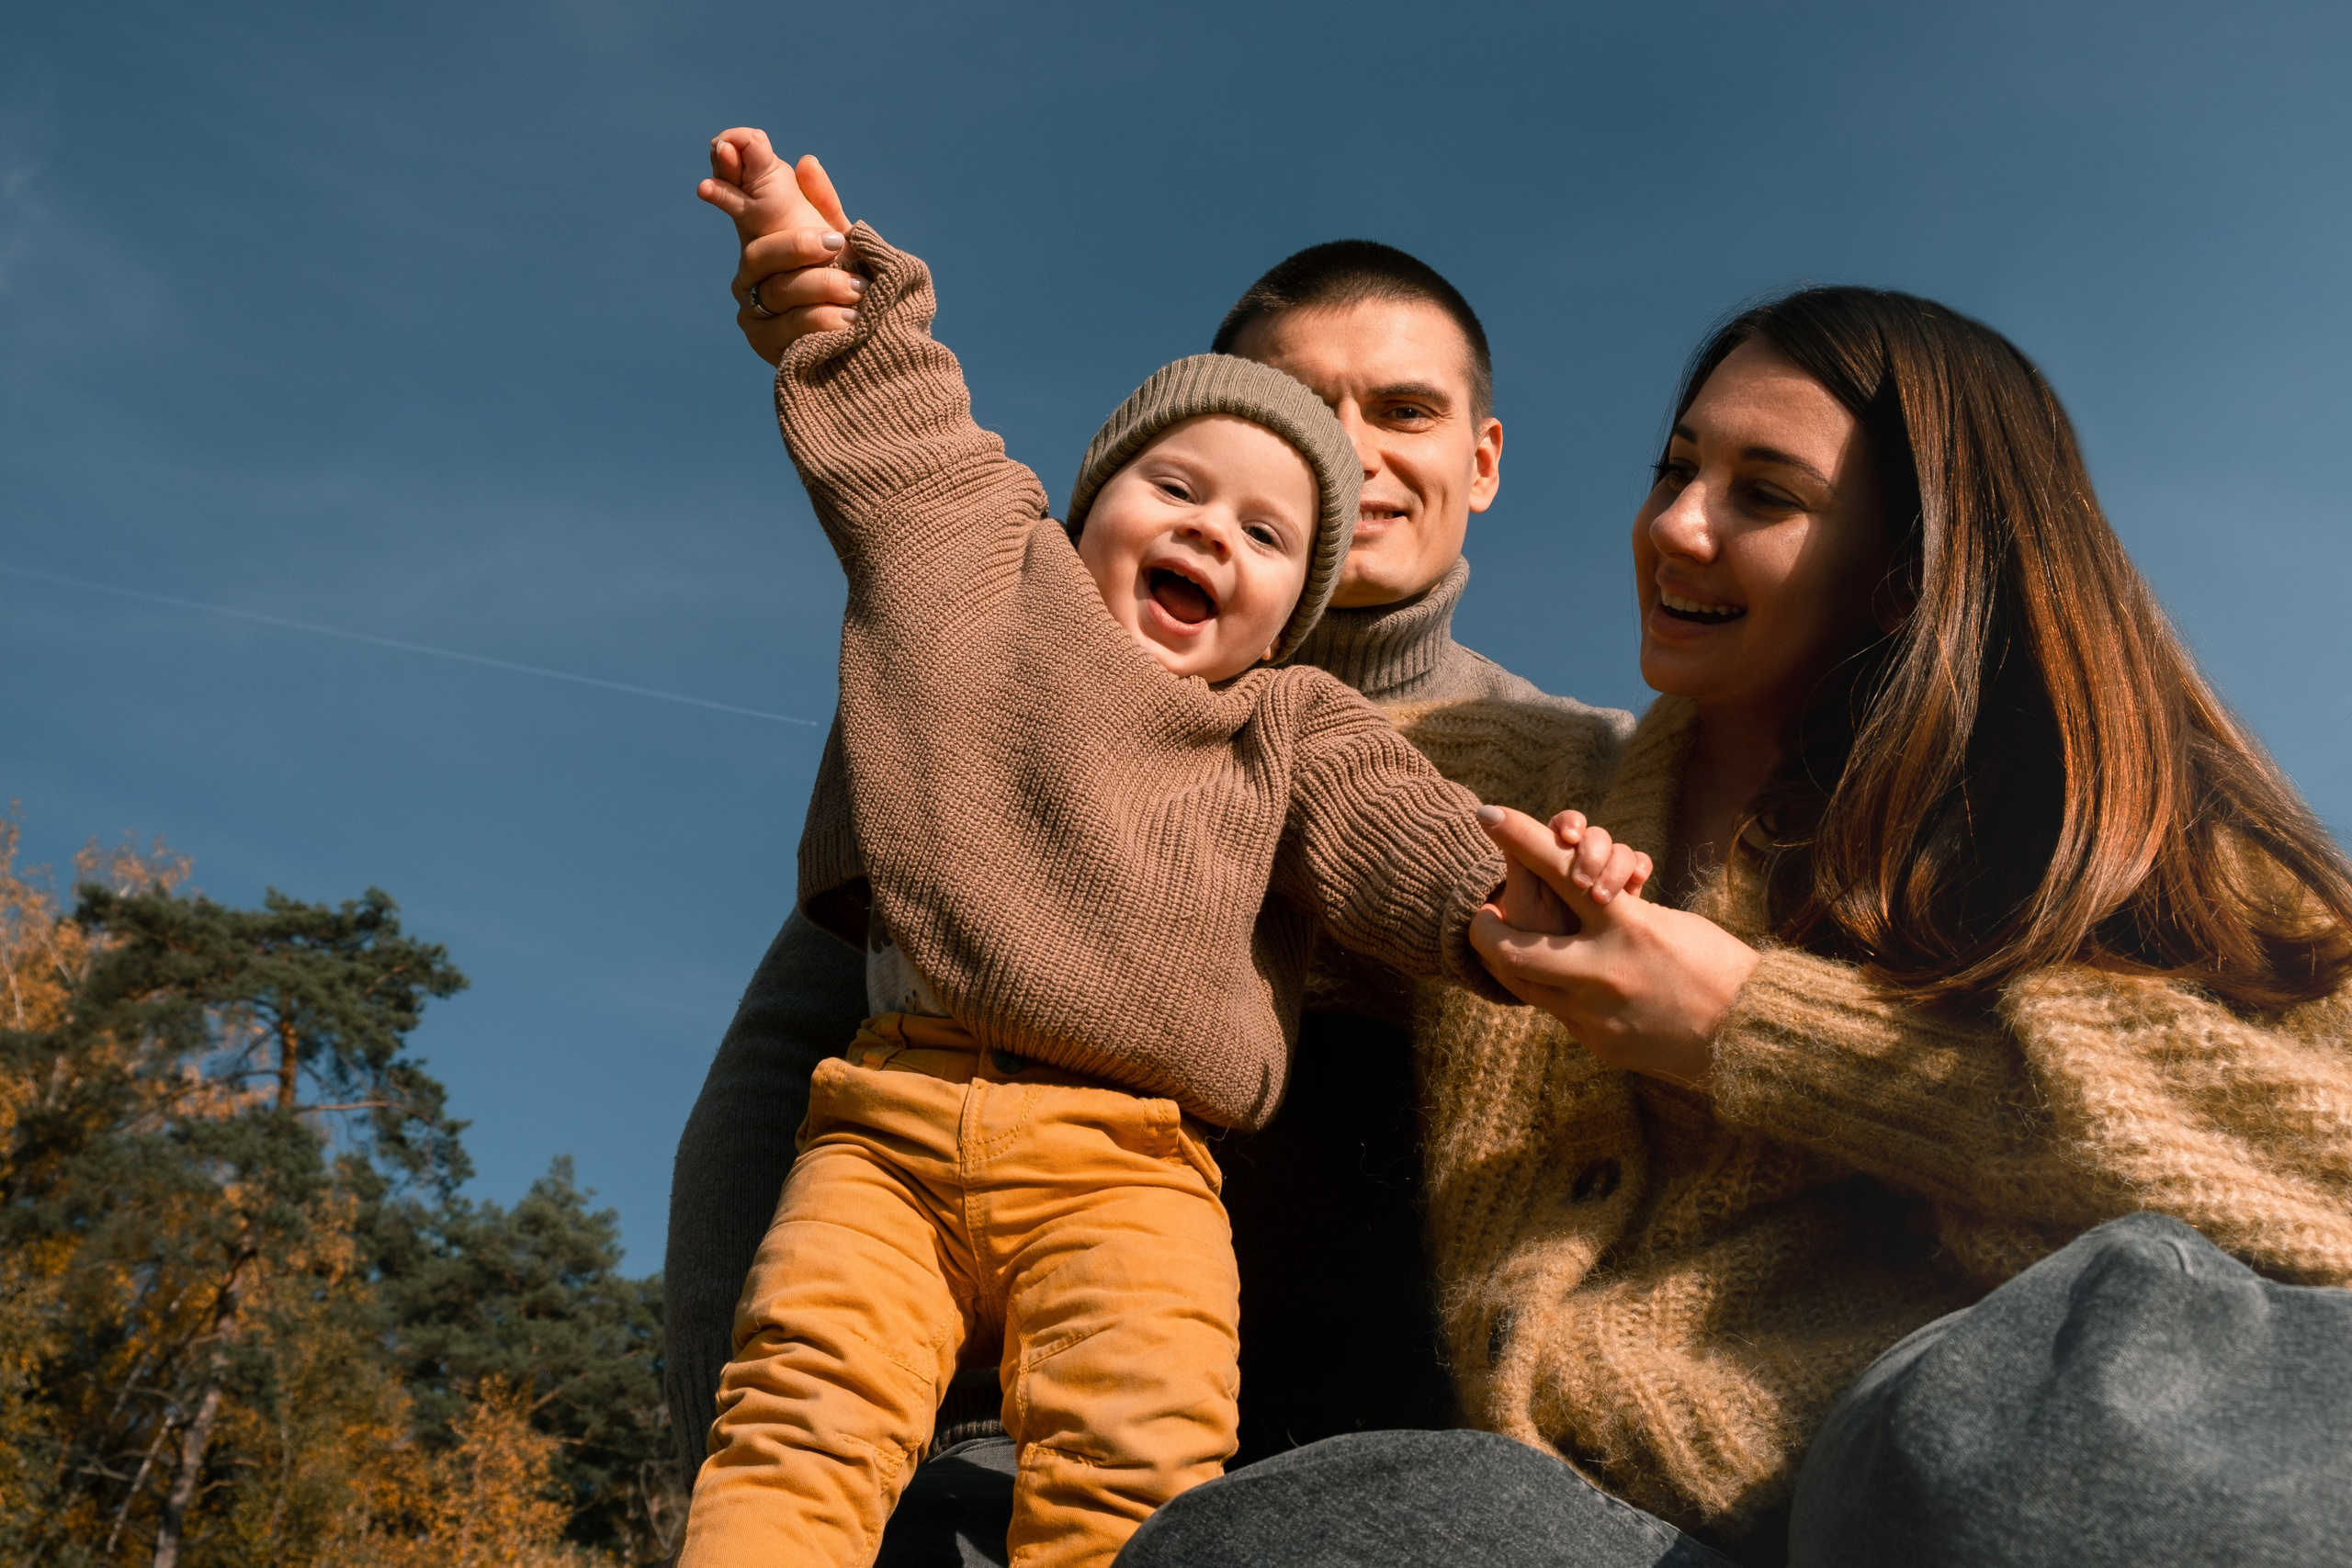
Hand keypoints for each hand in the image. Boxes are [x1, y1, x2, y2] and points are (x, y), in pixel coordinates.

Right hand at [696, 128, 864, 363]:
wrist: (869, 347)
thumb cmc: (853, 289)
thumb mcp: (843, 245)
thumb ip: (824, 206)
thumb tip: (807, 161)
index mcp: (764, 247)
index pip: (738, 211)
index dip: (727, 183)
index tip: (729, 151)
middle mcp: (750, 280)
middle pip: (758, 255)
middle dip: (797, 245)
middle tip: (837, 244)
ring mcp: (754, 314)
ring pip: (778, 291)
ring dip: (822, 286)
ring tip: (860, 292)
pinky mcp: (766, 347)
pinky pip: (788, 329)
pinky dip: (822, 321)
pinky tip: (850, 322)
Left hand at [1471, 805, 1756, 1089]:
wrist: (1752, 1034)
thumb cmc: (1716, 962)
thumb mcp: (1665, 923)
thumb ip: (1615, 913)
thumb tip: (1576, 898)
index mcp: (1628, 926)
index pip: (1558, 870)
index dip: (1518, 837)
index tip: (1487, 814)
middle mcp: (1604, 972)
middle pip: (1511, 949)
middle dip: (1484, 929)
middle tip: (1482, 914)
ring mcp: (1597, 1016)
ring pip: (1524, 987)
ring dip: (1510, 963)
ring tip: (1510, 945)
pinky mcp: (1600, 1044)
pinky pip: (1559, 1014)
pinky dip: (1556, 992)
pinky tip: (1566, 983)